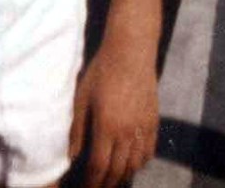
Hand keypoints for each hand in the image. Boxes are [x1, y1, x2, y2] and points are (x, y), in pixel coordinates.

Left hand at [70, 43, 158, 187]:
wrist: (131, 51)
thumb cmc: (102, 70)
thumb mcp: (82, 96)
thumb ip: (77, 129)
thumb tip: (71, 156)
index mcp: (107, 126)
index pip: (99, 167)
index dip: (92, 183)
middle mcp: (127, 132)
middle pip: (118, 171)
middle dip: (107, 184)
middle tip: (98, 187)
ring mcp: (143, 127)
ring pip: (135, 165)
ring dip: (123, 176)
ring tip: (113, 179)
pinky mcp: (154, 121)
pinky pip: (149, 151)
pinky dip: (140, 163)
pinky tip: (131, 163)